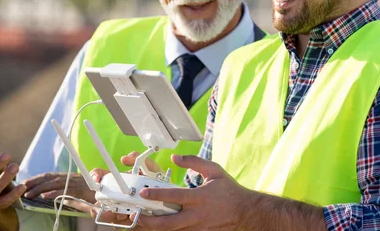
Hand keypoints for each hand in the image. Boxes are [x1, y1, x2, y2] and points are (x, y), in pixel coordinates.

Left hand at [23, 172, 96, 202]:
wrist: (110, 192)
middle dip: (34, 182)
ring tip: (28, 194)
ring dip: (40, 188)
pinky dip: (54, 193)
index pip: (49, 175)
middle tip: (21, 188)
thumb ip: (66, 192)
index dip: (36, 178)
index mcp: (69, 177)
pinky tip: (44, 196)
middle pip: (49, 178)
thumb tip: (53, 195)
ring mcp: (75, 183)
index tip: (24, 182)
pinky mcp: (80, 190)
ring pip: (54, 184)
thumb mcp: (78, 191)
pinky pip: (65, 191)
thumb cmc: (94, 193)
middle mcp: (71, 178)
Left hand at [93, 154, 253, 230]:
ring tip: (138, 223)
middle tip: (134, 216)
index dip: (158, 194)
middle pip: (168, 222)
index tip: (144, 192)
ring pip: (170, 230)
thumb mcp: (214, 170)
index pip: (175, 196)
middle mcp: (196, 215)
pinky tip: (154, 227)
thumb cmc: (229, 191)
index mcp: (200, 197)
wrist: (245, 213)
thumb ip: (194, 161)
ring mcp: (196, 227)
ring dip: (153, 227)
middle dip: (149, 221)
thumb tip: (175, 157)